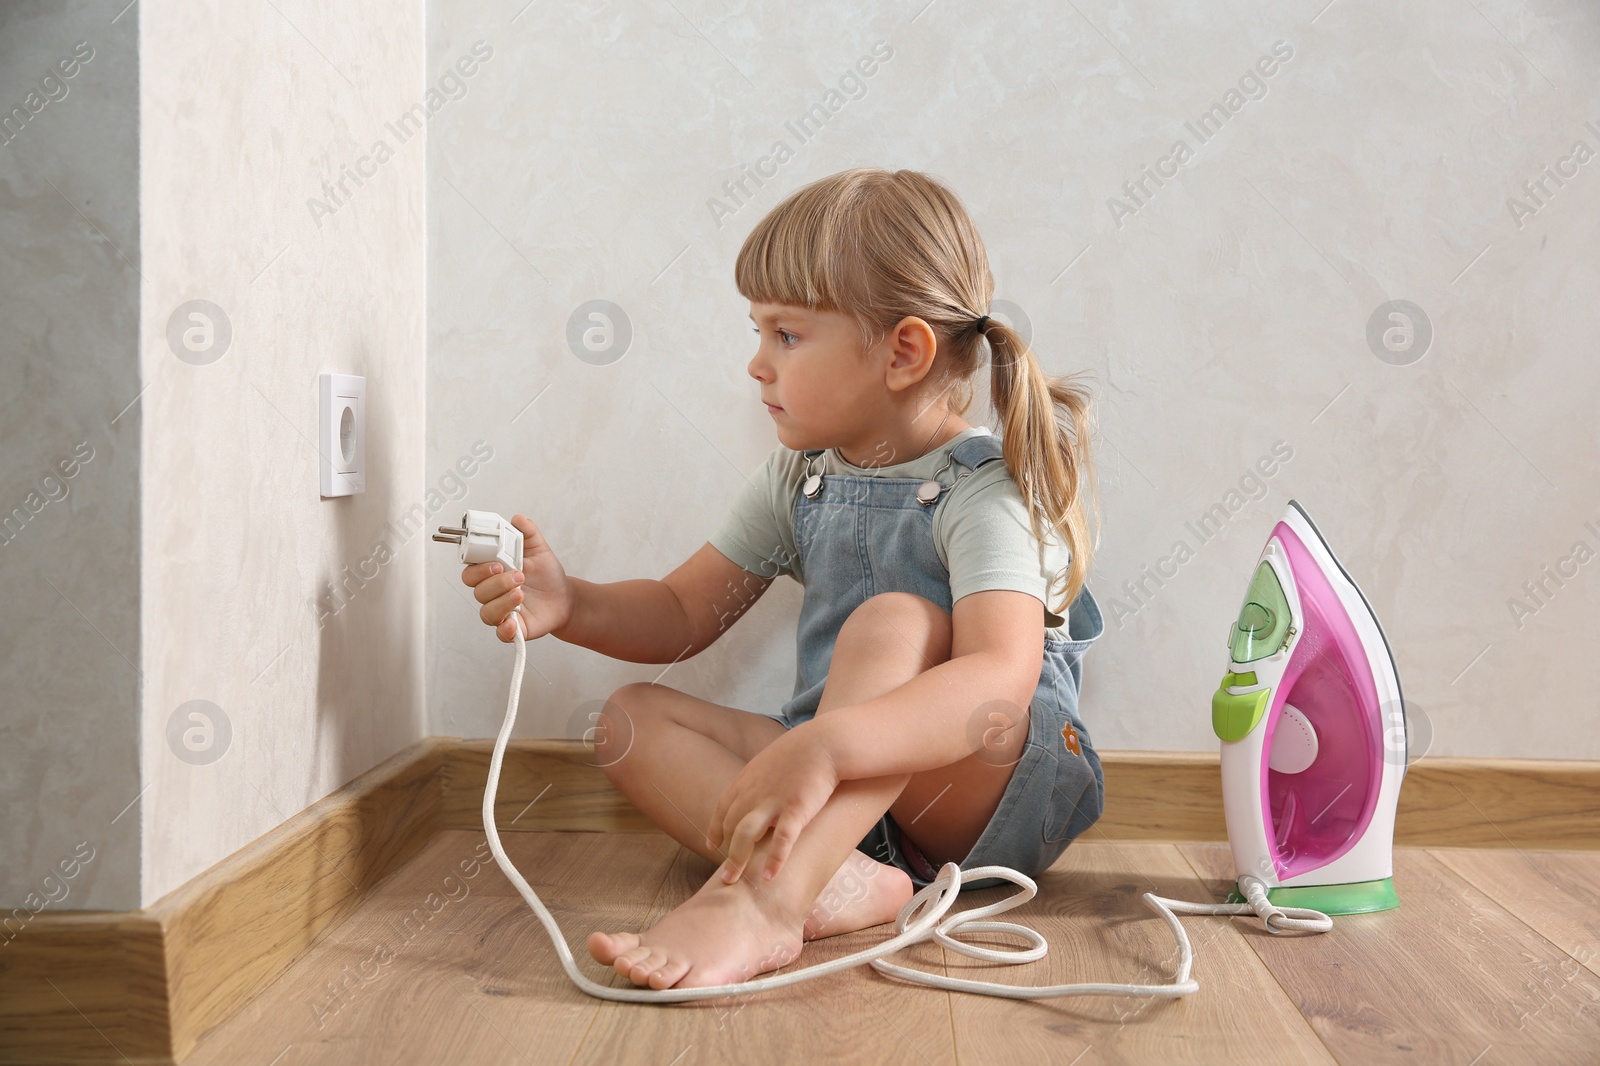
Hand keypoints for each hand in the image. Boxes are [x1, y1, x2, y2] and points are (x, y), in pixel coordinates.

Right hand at [461, 514, 573, 642]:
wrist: (564, 598)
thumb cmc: (546, 576)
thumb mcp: (539, 550)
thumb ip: (528, 533)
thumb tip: (518, 519)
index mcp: (492, 572)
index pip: (471, 570)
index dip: (478, 567)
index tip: (495, 562)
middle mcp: (492, 593)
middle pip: (478, 590)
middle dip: (495, 582)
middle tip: (517, 575)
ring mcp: (500, 611)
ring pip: (487, 611)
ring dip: (502, 601)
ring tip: (521, 592)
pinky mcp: (512, 629)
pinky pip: (500, 633)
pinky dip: (505, 629)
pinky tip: (514, 621)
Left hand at [708, 725, 839, 884]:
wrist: (825, 742)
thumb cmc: (802, 751)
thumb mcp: (770, 762)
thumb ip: (760, 780)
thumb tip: (758, 793)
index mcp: (746, 781)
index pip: (722, 809)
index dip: (715, 829)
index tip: (712, 845)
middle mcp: (753, 792)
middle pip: (730, 827)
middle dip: (725, 853)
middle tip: (725, 877)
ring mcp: (773, 801)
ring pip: (745, 835)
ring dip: (736, 860)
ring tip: (732, 881)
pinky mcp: (796, 809)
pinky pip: (781, 840)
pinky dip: (774, 860)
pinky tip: (770, 877)